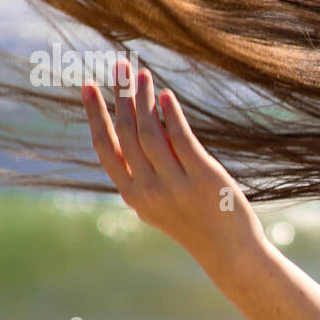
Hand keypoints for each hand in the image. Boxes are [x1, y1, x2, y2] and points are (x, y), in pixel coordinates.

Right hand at [81, 58, 265, 262]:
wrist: (230, 253)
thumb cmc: (195, 224)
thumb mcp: (160, 204)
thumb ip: (146, 173)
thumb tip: (141, 127)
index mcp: (132, 196)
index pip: (105, 149)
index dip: (95, 116)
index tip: (89, 87)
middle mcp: (148, 191)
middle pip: (127, 133)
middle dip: (120, 96)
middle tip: (119, 66)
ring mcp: (175, 185)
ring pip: (151, 133)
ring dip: (144, 99)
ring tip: (142, 74)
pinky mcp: (203, 178)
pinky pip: (182, 140)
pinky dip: (173, 115)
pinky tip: (166, 95)